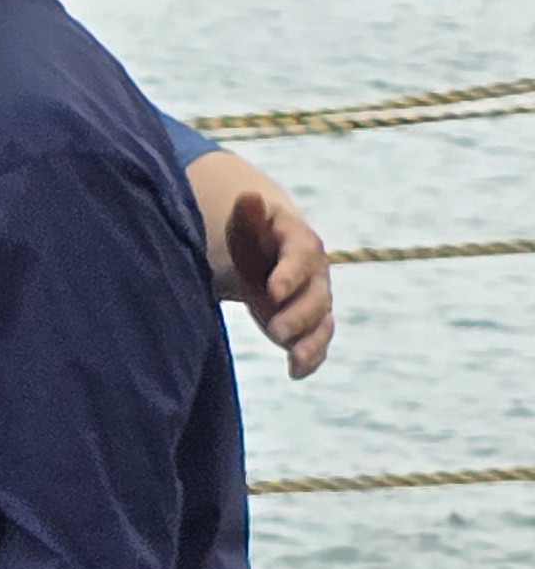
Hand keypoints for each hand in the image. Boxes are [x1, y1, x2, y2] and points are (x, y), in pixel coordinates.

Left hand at [221, 183, 333, 378]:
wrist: (263, 251)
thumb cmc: (251, 236)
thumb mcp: (246, 221)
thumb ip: (248, 213)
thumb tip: (248, 195)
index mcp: (299, 243)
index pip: (300, 256)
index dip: (289, 274)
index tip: (272, 291)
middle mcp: (314, 274)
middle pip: (316, 296)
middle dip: (298, 314)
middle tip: (276, 330)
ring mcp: (313, 300)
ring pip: (321, 322)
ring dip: (310, 342)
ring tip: (295, 360)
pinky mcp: (307, 323)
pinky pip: (316, 342)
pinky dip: (310, 358)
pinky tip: (295, 373)